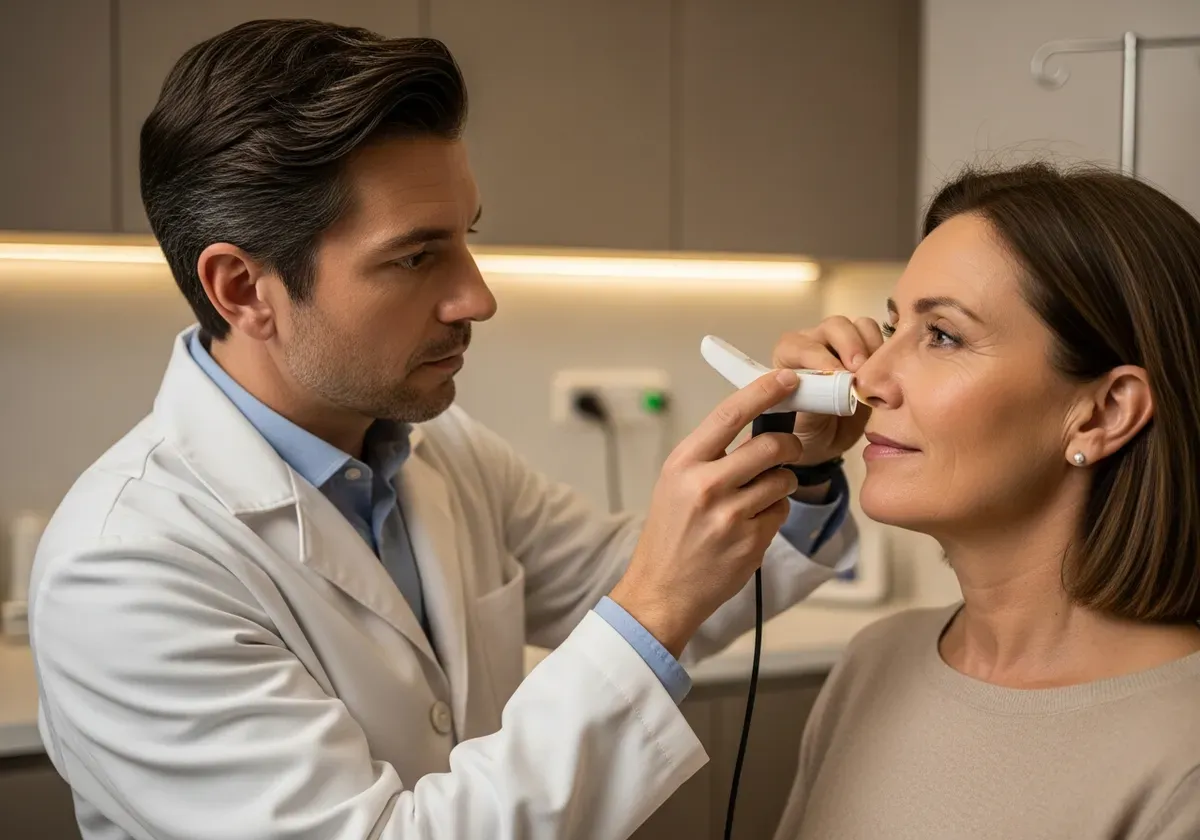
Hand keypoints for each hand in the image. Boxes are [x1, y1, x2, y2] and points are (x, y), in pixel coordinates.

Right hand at [609, 369, 804, 656]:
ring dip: (780, 484)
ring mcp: (729, 515)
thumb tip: (755, 421)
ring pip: (783, 480)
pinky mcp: (750, 542)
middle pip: (771, 446)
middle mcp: (705, 486)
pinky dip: (773, 515)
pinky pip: (781, 512)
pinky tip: (749, 527)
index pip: (730, 414)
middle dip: (789, 446)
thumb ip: (710, 454)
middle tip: (787, 451)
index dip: (764, 391)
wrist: (661, 591)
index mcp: (683, 463)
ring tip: (756, 499)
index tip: (787, 378)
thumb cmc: (670, 535)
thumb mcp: (675, 483)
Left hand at [772, 315, 882, 464]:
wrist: (828, 442)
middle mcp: (815, 343)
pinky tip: (884, 373)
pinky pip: (878, 338)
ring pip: (859, 326)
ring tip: (873, 373)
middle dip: (849, 345)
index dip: (818, 357)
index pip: (799, 345)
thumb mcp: (803, 424)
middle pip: (834, 326)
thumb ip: (811, 402)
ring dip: (869, 346)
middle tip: (859, 373)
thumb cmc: (807, 431)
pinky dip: (884, 351)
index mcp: (789, 357)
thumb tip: (828, 387)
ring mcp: (842, 344)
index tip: (836, 376)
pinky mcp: (867, 351)